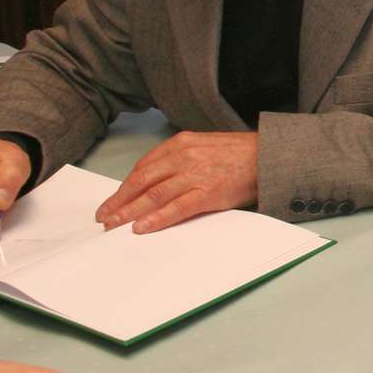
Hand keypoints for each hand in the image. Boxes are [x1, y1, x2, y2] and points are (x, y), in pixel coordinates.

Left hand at [96, 130, 258, 233]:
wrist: (268, 156)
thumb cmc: (238, 154)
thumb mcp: (203, 146)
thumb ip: (180, 159)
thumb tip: (156, 180)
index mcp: (180, 144)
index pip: (143, 167)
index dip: (124, 186)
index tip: (113, 200)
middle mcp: (183, 157)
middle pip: (141, 181)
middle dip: (119, 201)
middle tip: (103, 216)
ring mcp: (194, 175)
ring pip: (153, 195)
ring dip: (129, 212)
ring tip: (114, 225)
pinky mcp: (207, 192)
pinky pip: (176, 208)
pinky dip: (156, 219)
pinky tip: (141, 228)